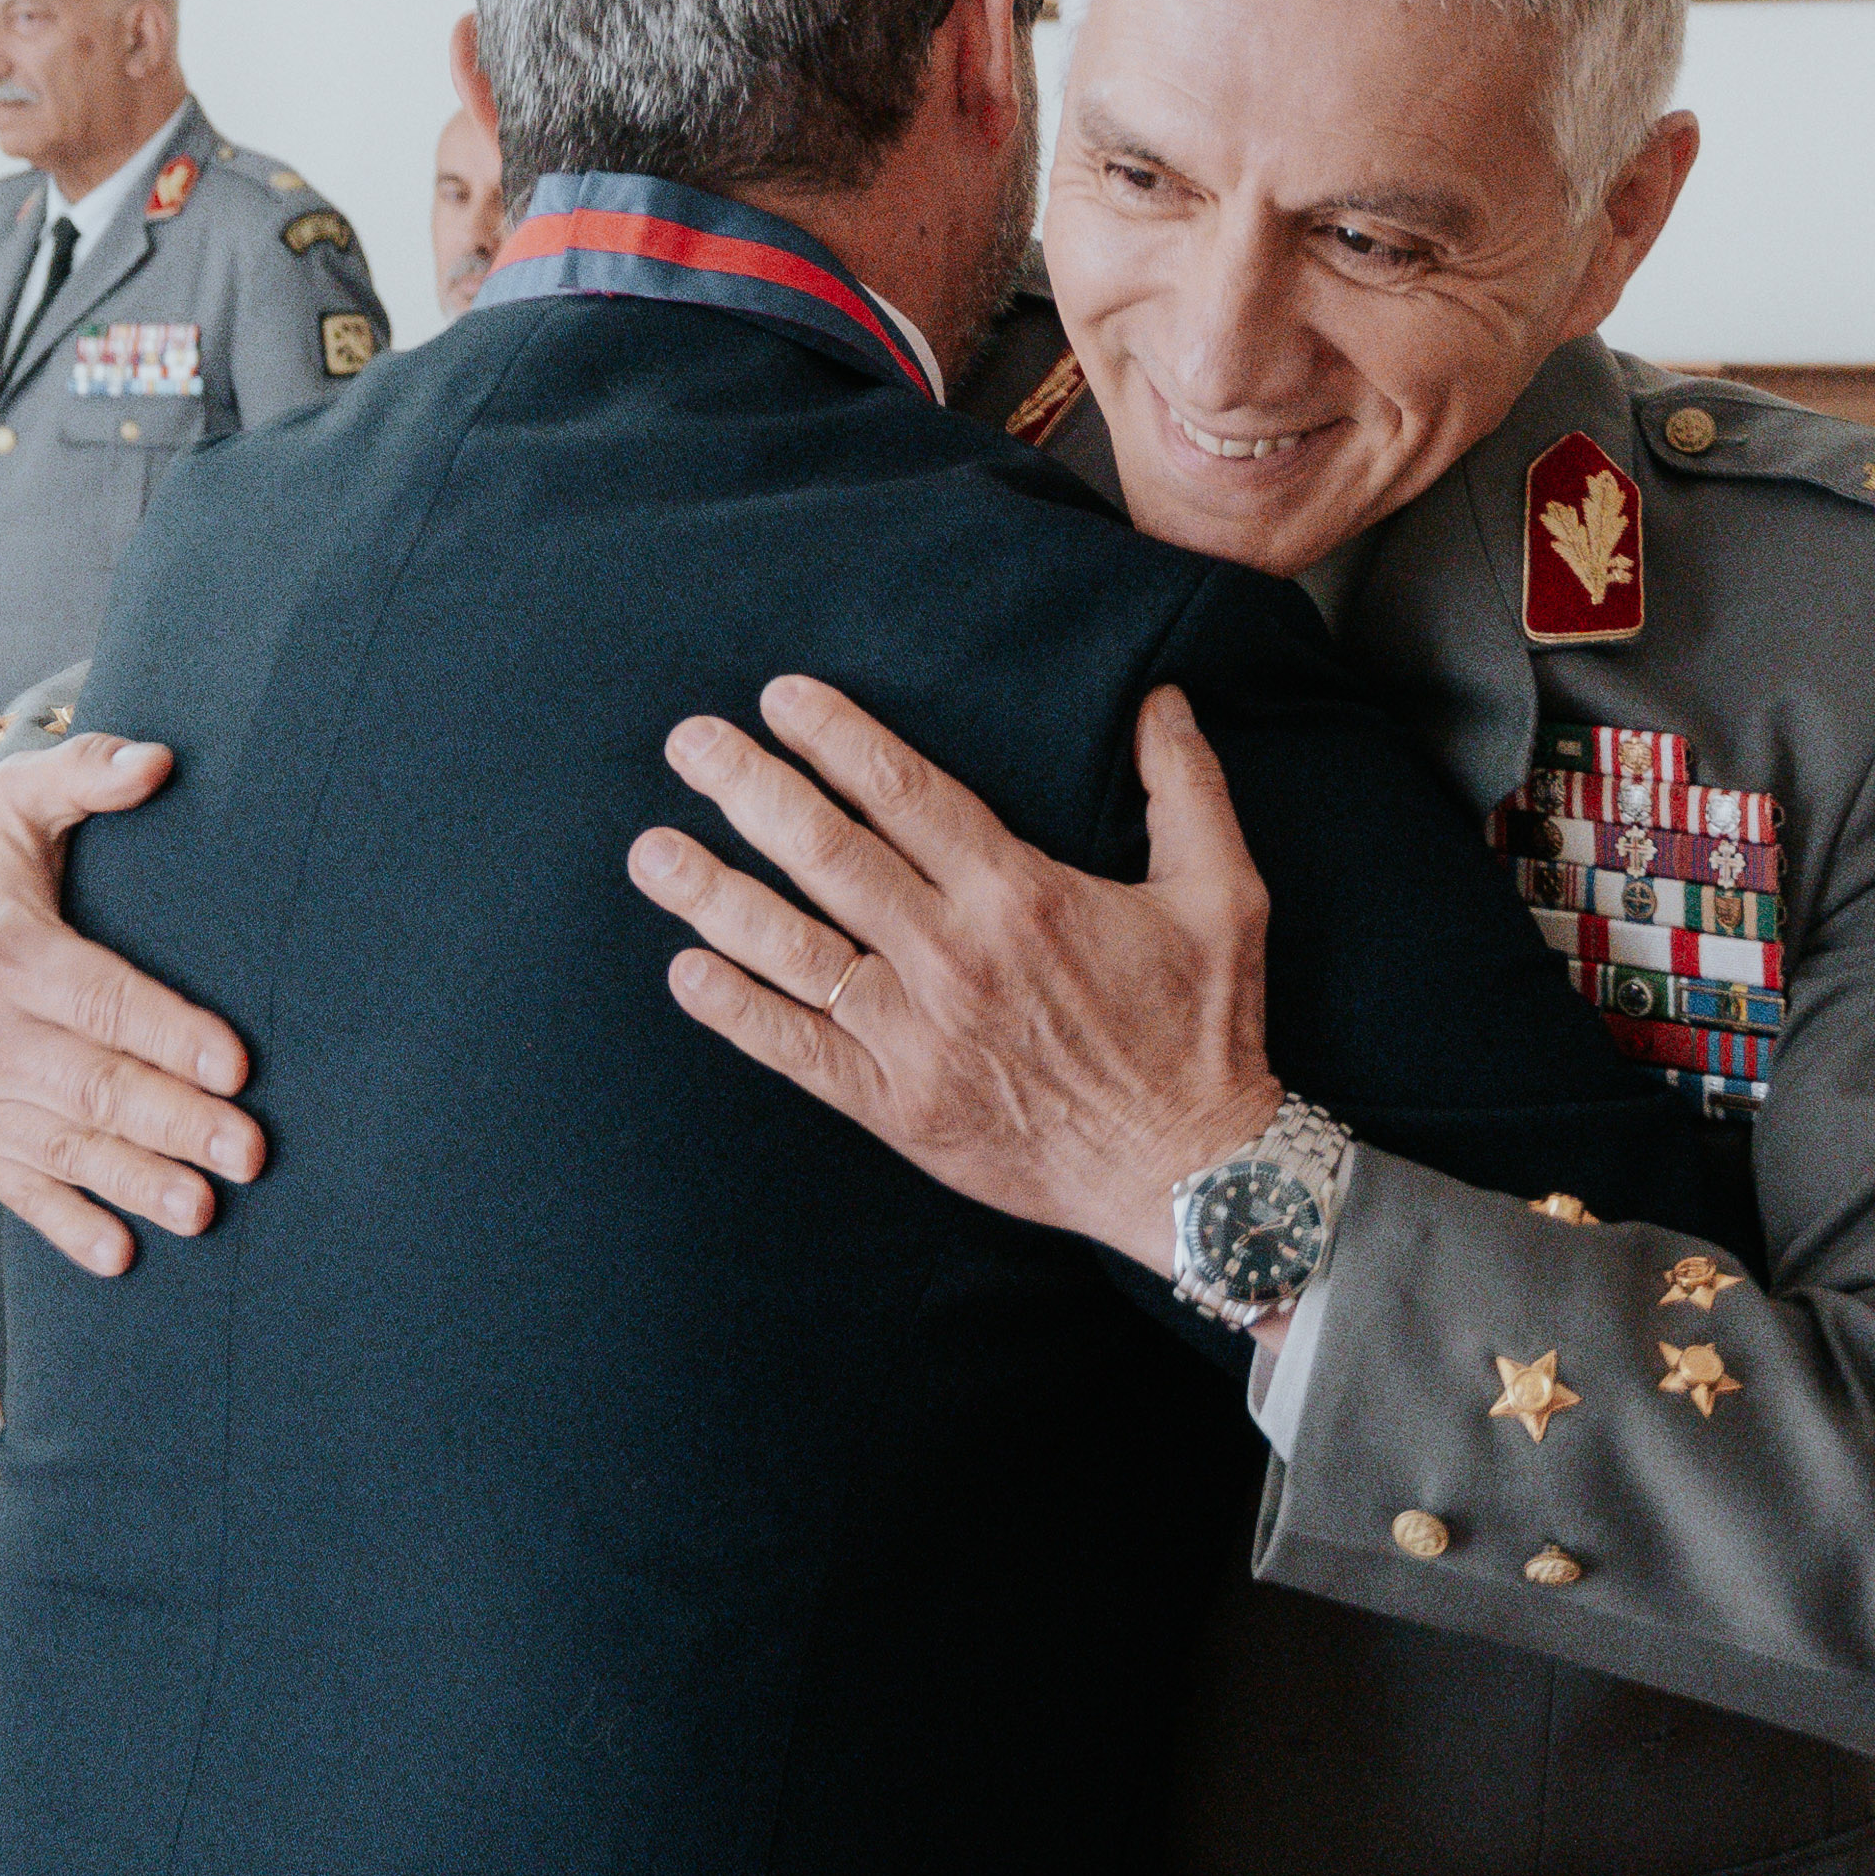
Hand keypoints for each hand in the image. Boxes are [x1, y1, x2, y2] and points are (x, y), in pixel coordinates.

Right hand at [0, 731, 257, 1277]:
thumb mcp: (25, 803)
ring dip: (136, 1182)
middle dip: (174, 1121)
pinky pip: (21, 1188)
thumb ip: (86, 774)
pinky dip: (67, 1225)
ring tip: (204, 1210)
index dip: (169, 1033)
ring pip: (67, 1144)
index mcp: (7, 949)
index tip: (236, 1065)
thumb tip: (156, 762)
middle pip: (95, 1083)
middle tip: (249, 1152)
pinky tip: (120, 1254)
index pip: (102, 999)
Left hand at [630, 679, 1281, 1265]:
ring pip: (794, 949)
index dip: (835, 738)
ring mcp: (918, 1037)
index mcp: (1022, 895)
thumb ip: (1188, 788)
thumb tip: (1162, 695)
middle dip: (748, 789)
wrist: (1195, 1180)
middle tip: (685, 741)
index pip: (905, 794)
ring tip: (649, 848)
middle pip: (828, 855)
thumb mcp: (1225, 893)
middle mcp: (956, 959)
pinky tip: (683, 972)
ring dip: (715, 894)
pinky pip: (799, 1051)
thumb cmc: (1205, 1030)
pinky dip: (738, 1012)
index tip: (776, 696)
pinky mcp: (898, 1107)